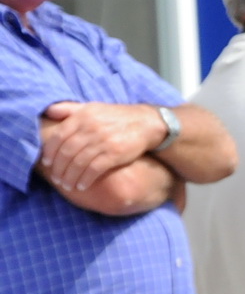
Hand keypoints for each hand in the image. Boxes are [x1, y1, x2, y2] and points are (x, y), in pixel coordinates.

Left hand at [38, 102, 165, 191]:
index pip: (59, 136)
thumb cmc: (117, 116)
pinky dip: (85, 179)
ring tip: (67, 185)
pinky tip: (82, 186)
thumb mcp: (93, 107)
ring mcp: (103, 141)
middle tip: (56, 178)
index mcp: (83, 116)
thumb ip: (70, 108)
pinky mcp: (115, 154)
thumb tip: (48, 111)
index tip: (47, 163)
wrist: (148, 123)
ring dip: (70, 177)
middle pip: (67, 152)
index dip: (50, 152)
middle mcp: (91, 128)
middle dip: (59, 168)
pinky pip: (94, 169)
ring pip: (78, 163)